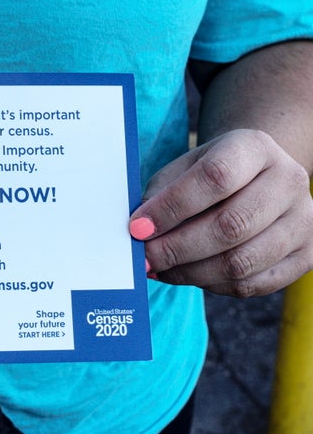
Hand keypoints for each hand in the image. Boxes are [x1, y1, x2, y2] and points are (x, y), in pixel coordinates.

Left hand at [129, 129, 312, 296]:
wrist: (256, 180)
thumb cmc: (209, 176)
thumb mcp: (182, 169)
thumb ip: (160, 195)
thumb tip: (139, 233)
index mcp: (255, 147)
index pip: (216, 177)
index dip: (172, 207)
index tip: (138, 227)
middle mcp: (289, 180)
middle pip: (231, 225)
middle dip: (177, 248)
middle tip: (145, 258)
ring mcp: (304, 220)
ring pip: (241, 262)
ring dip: (190, 272)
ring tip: (161, 268)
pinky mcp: (306, 256)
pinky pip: (252, 284)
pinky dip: (212, 285)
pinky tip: (188, 275)